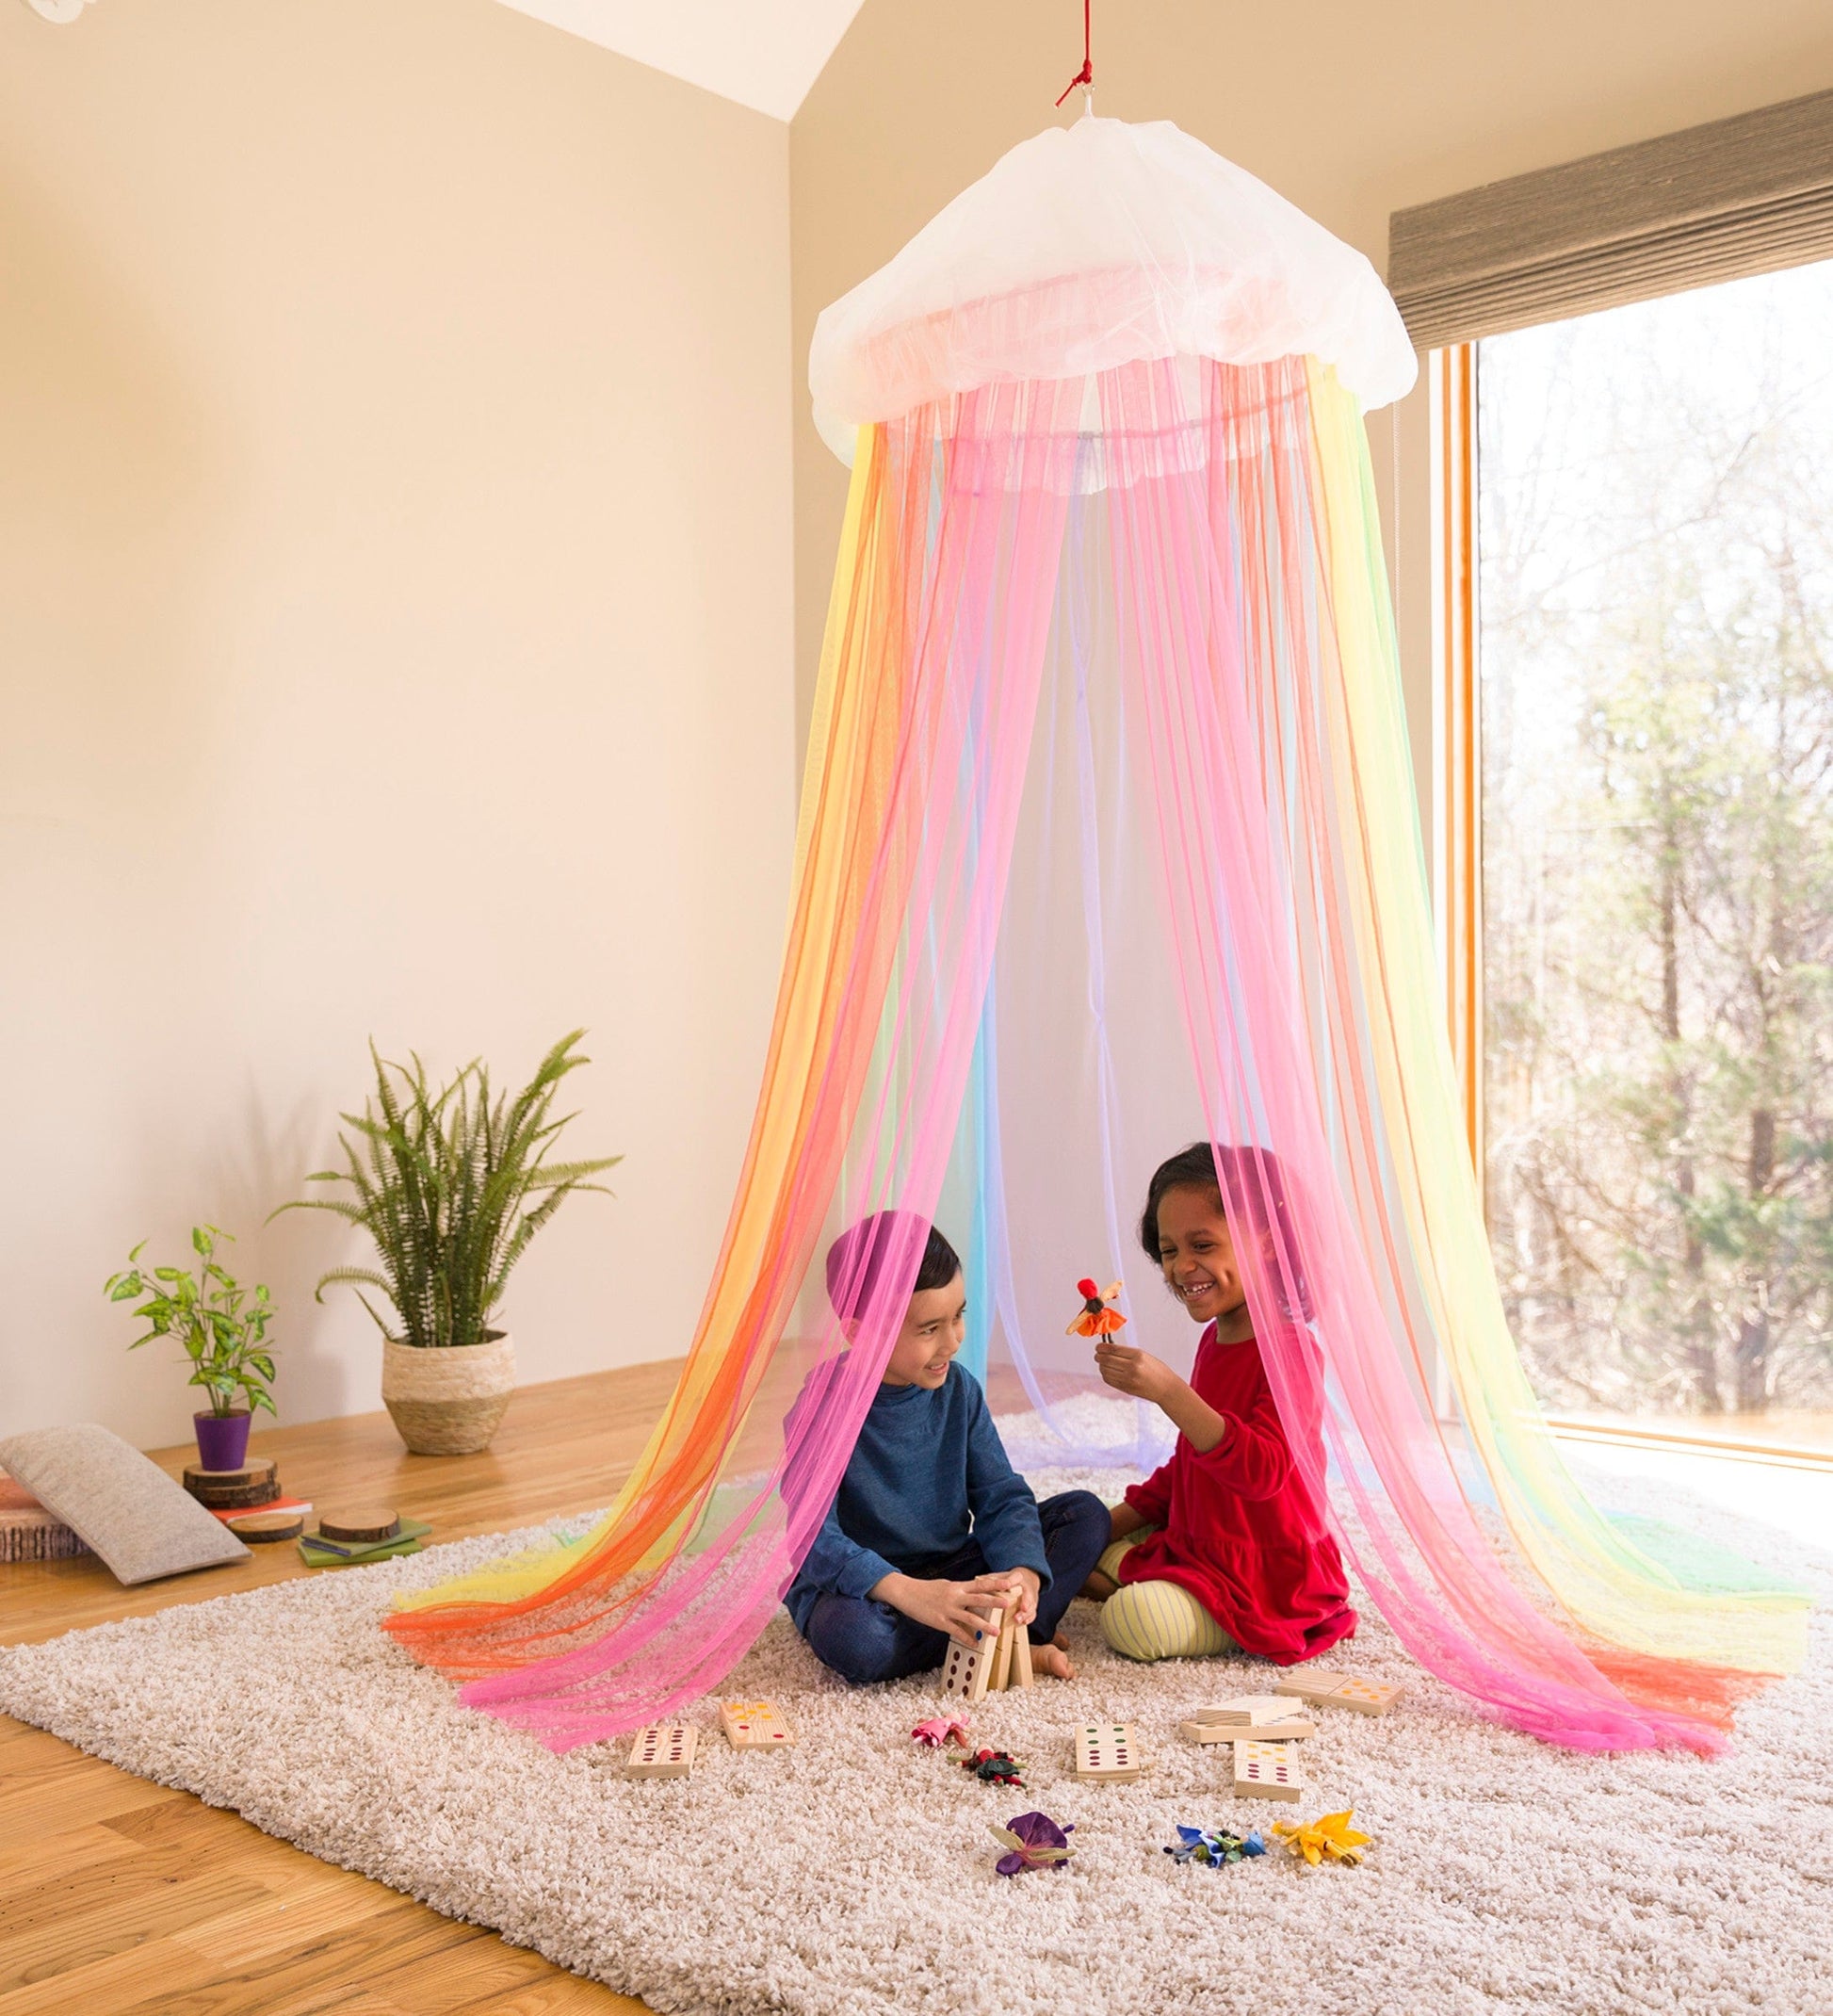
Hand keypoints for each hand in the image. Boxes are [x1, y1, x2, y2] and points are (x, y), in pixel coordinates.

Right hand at [877, 1574, 1011, 1646]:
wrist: (906, 1593)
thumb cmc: (927, 1589)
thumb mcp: (946, 1585)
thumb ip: (961, 1590)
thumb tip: (974, 1592)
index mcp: (957, 1586)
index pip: (980, 1584)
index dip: (995, 1584)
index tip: (1009, 1583)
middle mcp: (955, 1597)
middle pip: (978, 1598)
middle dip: (994, 1602)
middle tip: (1008, 1605)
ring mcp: (948, 1610)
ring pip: (970, 1617)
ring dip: (984, 1625)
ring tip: (997, 1632)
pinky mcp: (940, 1622)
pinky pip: (956, 1631)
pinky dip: (967, 1638)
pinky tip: (975, 1643)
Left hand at [967, 1565, 1039, 1629]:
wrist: (1026, 1580)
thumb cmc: (1009, 1580)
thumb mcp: (1000, 1576)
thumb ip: (990, 1579)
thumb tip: (976, 1581)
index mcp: (1017, 1577)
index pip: (1016, 1577)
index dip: (1012, 1581)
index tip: (1008, 1584)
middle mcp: (1026, 1587)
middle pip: (1028, 1594)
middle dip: (1026, 1602)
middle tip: (1022, 1608)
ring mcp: (1030, 1598)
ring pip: (1031, 1606)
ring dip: (1025, 1614)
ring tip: (1017, 1620)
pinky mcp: (1032, 1607)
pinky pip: (1033, 1614)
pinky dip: (1029, 1619)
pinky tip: (1023, 1623)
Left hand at [1094, 1339, 1180, 1405]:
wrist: (1166, 1388)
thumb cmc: (1156, 1370)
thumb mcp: (1144, 1356)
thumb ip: (1127, 1353)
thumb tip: (1108, 1350)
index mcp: (1138, 1355)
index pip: (1113, 1349)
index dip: (1102, 1347)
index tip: (1098, 1346)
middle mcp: (1132, 1367)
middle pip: (1106, 1360)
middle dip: (1098, 1356)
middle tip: (1097, 1354)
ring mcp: (1128, 1379)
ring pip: (1105, 1370)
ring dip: (1101, 1366)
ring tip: (1103, 1363)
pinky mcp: (1126, 1388)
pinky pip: (1109, 1380)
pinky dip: (1105, 1375)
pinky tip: (1108, 1372)